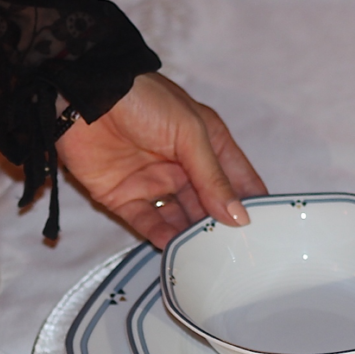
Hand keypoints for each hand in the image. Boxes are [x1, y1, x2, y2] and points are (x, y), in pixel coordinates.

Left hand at [56, 73, 266, 248]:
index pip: (239, 180)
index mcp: (207, 144)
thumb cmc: (144, 100)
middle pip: (211, 206)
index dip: (253, 204)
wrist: (83, 95)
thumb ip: (213, 177)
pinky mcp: (124, 197)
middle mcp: (184, 167)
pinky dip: (161, 236)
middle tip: (241, 254)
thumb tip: (240, 217)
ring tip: (210, 258)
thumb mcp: (190, 132)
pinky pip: (147, 223)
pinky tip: (174, 247)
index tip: (271, 233)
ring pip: (181, 219)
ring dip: (193, 237)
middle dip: (224, 228)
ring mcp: (154, 183)